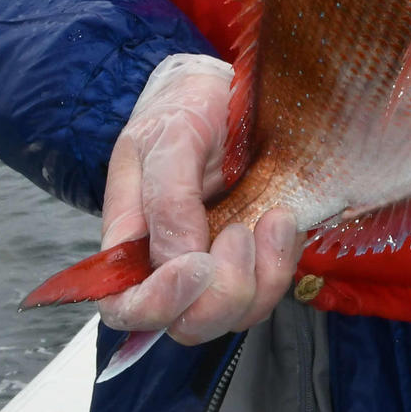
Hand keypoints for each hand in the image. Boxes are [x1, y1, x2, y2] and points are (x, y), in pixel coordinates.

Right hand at [96, 53, 304, 343]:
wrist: (227, 89)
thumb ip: (168, 198)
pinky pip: (272, 283)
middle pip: (189, 322)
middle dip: (222, 293)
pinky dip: (283, 259)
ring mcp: (218, 262)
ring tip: (271, 218)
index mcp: (133, 239)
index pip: (127, 307)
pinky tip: (283, 217)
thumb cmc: (186, 105)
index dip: (158, 305)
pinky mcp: (258, 254)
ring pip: (237, 312)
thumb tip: (177, 262)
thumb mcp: (170, 135)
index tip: (195, 267)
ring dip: (262, 276)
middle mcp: (172, 262)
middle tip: (240, 232)